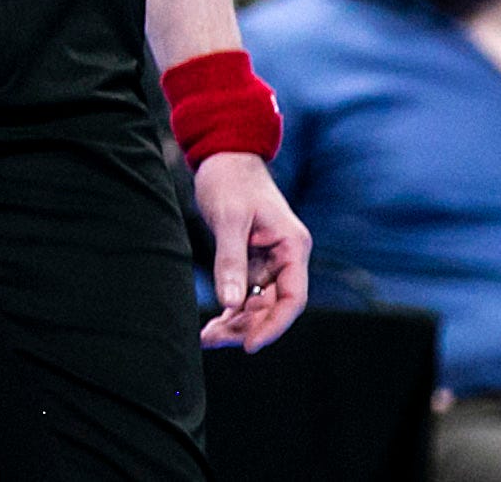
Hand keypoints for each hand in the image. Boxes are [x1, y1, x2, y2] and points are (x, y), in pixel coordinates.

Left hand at [194, 150, 310, 350]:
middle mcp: (286, 257)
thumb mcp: (229, 218)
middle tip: (213, 339)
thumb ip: (231, 260)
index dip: (274, 325)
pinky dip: (231, 309)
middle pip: (274, 306)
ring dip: (236, 323)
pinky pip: (246, 293)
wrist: (223, 154)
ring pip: (259, 304)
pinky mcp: (253, 260)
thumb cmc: (230, 180)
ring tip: (207, 337)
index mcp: (293, 246)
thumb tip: (229, 303)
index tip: (249, 346)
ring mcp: (270, 260)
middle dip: (246, 327)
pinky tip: (212, 324)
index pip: (293, 298)